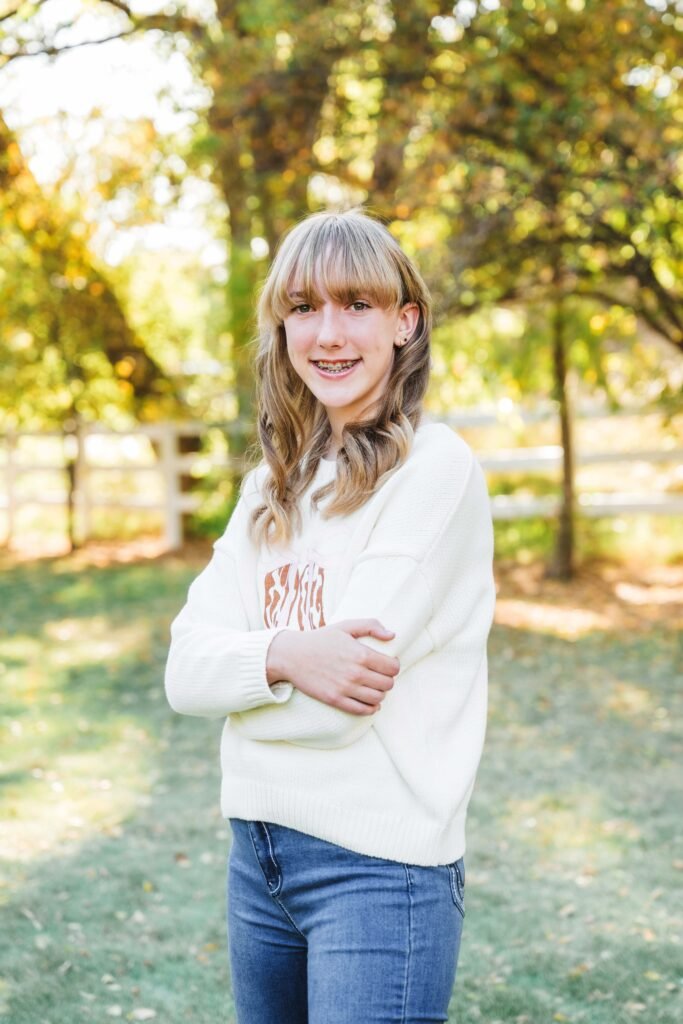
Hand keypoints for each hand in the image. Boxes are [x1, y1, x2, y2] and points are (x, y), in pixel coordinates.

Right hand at [266, 620, 400, 715]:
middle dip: (388, 680)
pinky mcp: (335, 700)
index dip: (394, 666)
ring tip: (374, 687)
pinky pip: (362, 710)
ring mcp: (345, 688)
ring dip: (380, 694)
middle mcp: (356, 673)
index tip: (388, 664)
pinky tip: (370, 703)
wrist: (292, 655)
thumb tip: (392, 635)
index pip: (392, 667)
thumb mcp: (345, 626)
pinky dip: (371, 708)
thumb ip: (371, 626)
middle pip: (388, 684)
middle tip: (380, 675)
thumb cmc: (320, 639)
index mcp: (361, 654)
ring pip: (378, 698)